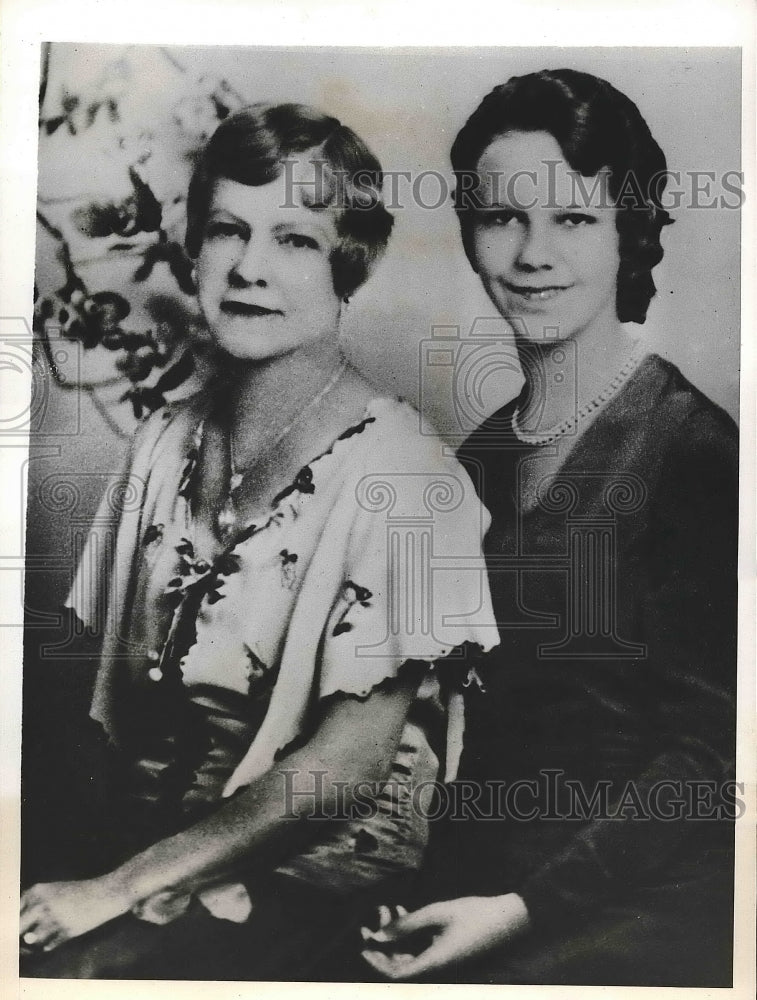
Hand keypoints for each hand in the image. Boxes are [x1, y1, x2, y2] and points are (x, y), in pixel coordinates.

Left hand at [20, 875, 130, 952]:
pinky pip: (47, 947)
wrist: (105, 893)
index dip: (15, 924)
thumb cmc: (77, 895)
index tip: (22, 928)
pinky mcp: (65, 931)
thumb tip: (21, 940)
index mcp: (36, 890)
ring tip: (49, 932)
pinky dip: (51, 945)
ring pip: (30, 941)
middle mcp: (42, 903)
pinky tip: (62, 932)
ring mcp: (53, 917)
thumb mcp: (52, 893)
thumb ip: (32, 911)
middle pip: (15, 930)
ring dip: (35, 943)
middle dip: (19, 938)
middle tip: (28, 938)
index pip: (11, 914)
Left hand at [361, 894, 530, 979]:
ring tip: (387, 908)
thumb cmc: (475, 914)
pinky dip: (408, 932)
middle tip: (372, 918)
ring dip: (395, 934)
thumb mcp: (438, 913)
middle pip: (399, 964)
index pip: (396, 975)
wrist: (509, 918)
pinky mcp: (446, 952)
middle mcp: (436, 968)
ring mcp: (442, 961)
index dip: (376, 963)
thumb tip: (378, 936)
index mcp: (434, 964)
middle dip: (382, 943)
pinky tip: (403, 910)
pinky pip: (419, 948)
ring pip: (408, 954)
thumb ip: (407, 924)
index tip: (363, 942)